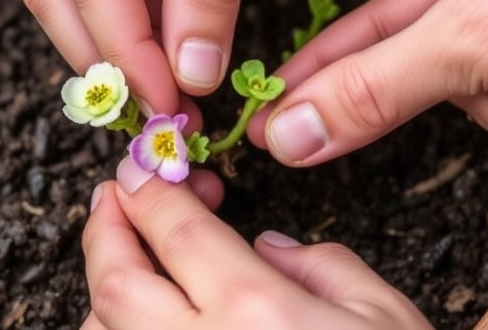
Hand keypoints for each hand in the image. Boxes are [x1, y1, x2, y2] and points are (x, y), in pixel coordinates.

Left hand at [80, 159, 432, 329]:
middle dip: (104, 230)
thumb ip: (320, 265)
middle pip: (114, 282)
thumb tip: (265, 248)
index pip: (176, 231)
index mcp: (258, 313)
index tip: (143, 172)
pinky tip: (142, 321)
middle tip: (116, 200)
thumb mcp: (383, 314)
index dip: (149, 192)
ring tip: (131, 261)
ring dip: (105, 288)